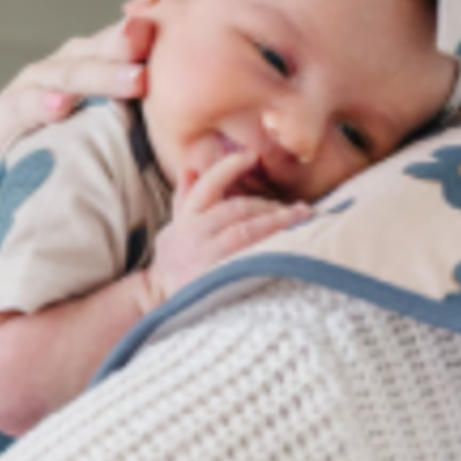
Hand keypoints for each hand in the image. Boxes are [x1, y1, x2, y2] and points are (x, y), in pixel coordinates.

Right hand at [0, 0, 215, 309]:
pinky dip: (45, 104)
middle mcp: (78, 59)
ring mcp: (41, 83)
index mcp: (112, 55)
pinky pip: (28, 107)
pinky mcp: (8, 115)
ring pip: (76, 68)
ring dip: (106, 70)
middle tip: (170, 4)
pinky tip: (64, 107)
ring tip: (137, 76)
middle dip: (144, 17)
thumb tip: (244, 104)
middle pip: (116, 33)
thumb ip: (170, 106)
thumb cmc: (74, 150)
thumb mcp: (129, 125)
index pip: (150, 5)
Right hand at [147, 149, 311, 303]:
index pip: (208, 185)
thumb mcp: (173, 230)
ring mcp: (206, 257)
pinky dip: (271, 247)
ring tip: (301, 217)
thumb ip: (184, 199)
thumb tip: (191, 168)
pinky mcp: (218, 279)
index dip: (229, 167)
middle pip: (236, 208)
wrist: (159, 304)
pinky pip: (249, 258)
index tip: (251, 155)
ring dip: (277, 221)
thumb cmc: (174, 264)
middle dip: (268, 204)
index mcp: (186, 219)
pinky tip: (290, 244)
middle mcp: (195, 234)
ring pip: (246, 230)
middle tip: (294, 207)